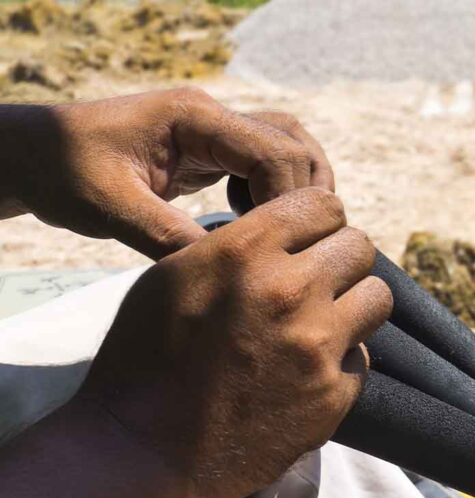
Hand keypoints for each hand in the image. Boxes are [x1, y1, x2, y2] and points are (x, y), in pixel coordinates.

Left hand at [0, 88, 333, 258]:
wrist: (37, 157)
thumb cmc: (65, 175)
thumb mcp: (113, 210)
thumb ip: (170, 237)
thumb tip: (229, 271)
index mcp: (193, 118)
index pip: (274, 151)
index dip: (288, 201)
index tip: (277, 245)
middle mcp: (212, 116)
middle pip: (294, 144)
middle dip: (304, 196)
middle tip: (294, 244)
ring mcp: (214, 130)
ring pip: (288, 149)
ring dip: (298, 191)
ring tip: (285, 233)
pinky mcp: (211, 149)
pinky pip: (265, 163)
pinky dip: (275, 192)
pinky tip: (253, 223)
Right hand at [75, 187, 391, 497]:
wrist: (144, 451)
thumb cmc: (146, 358)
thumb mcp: (174, 276)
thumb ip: (240, 245)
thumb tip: (290, 233)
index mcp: (245, 252)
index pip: (324, 205)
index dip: (317, 222)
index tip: (306, 242)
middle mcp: (290, 291)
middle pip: (360, 247)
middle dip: (339, 261)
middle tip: (315, 284)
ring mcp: (318, 346)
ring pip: (377, 297)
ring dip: (353, 305)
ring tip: (321, 323)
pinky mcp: (333, 395)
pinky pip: (362, 357)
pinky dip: (339, 363)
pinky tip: (304, 374)